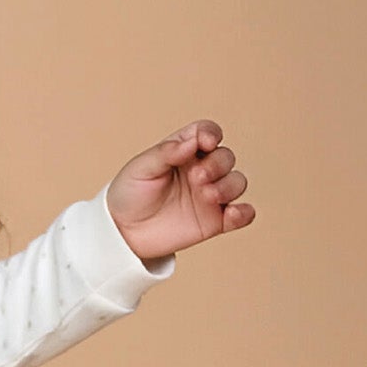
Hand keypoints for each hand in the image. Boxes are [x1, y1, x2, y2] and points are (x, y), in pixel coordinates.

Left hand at [105, 120, 254, 264]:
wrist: (122, 233)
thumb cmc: (130, 194)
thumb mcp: (140, 169)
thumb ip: (165, 152)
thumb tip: (192, 141)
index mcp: (184, 151)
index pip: (207, 133)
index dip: (211, 134)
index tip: (206, 142)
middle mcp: (202, 170)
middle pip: (226, 157)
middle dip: (217, 164)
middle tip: (197, 177)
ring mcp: (210, 195)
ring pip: (237, 182)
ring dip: (229, 186)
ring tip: (207, 196)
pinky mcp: (215, 221)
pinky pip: (242, 214)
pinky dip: (244, 213)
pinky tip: (232, 214)